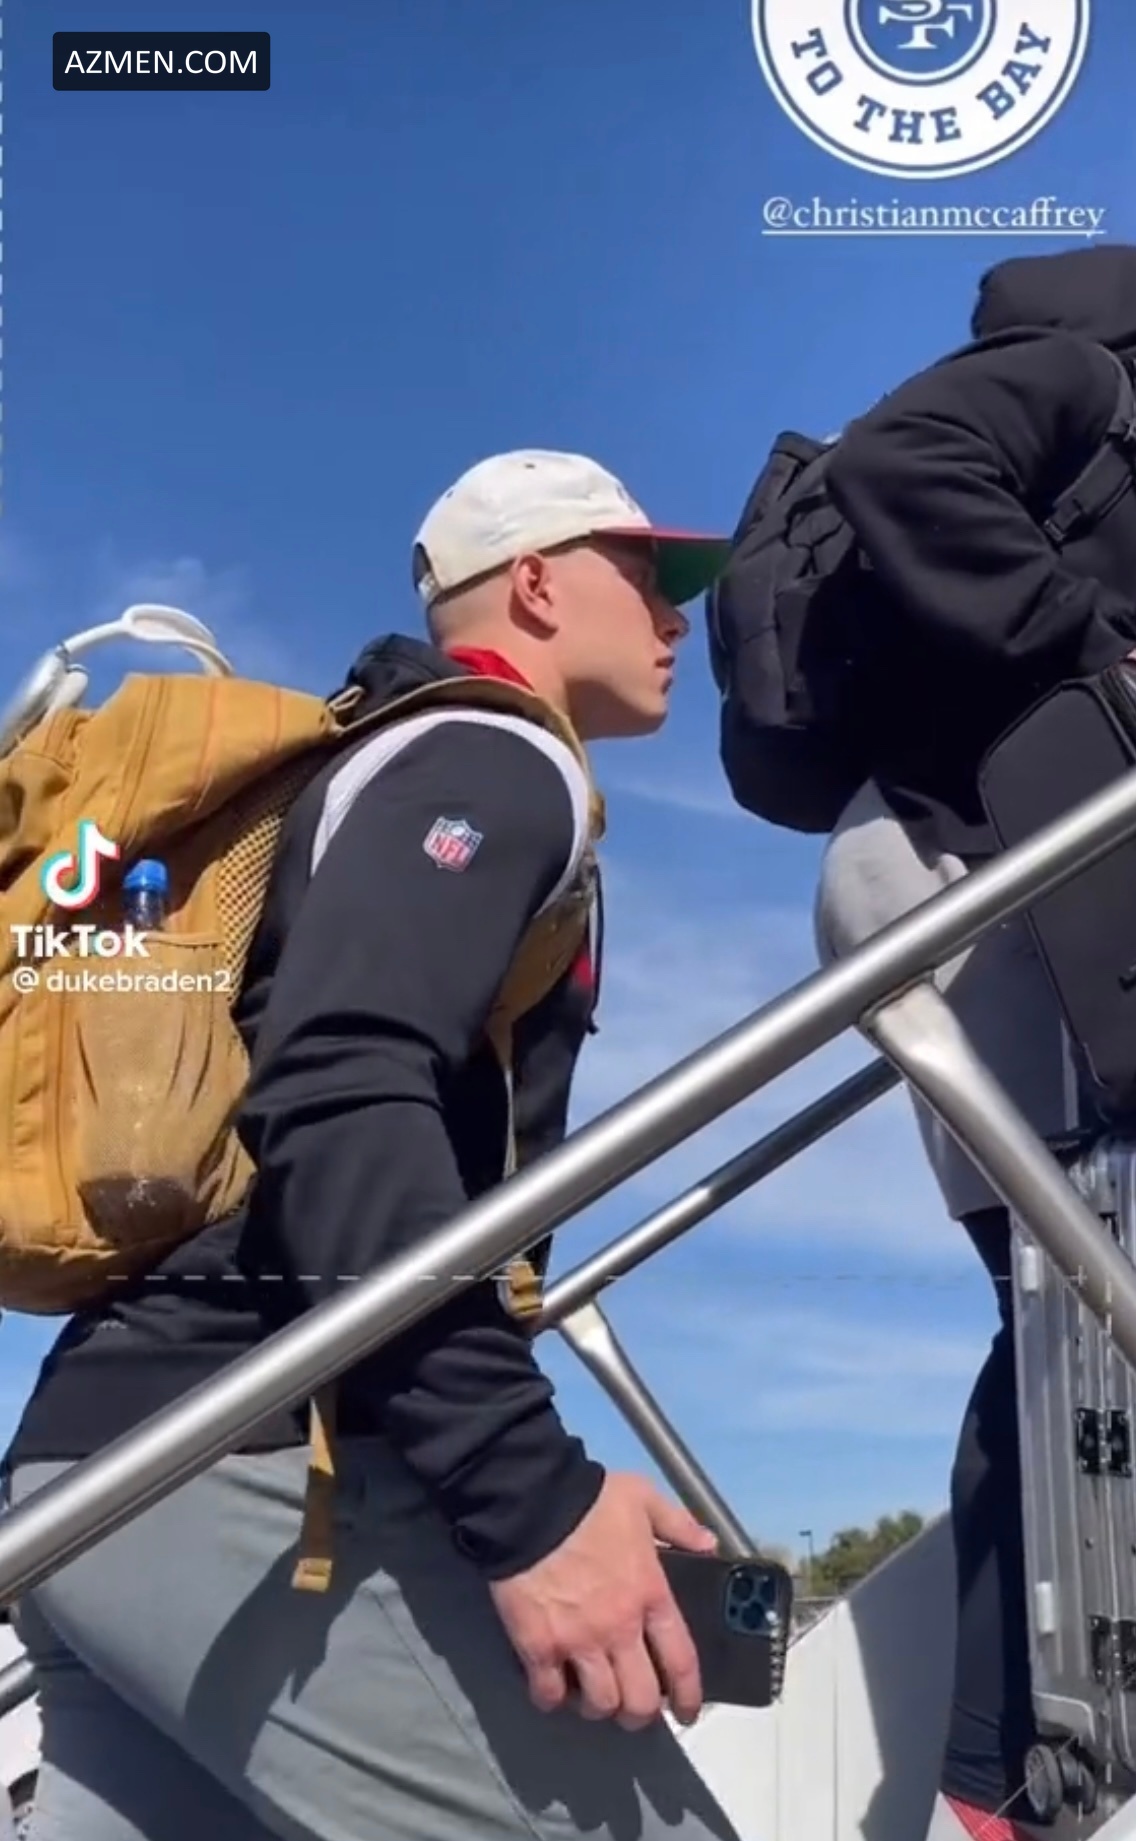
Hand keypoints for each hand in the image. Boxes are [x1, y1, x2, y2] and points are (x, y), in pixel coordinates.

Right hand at [488, 1471, 716, 1729]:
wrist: (530, 1501)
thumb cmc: (589, 1500)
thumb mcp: (643, 1498)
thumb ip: (678, 1523)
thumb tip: (709, 1545)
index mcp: (650, 1594)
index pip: (681, 1661)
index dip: (689, 1697)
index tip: (687, 1713)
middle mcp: (620, 1627)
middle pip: (640, 1699)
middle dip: (640, 1713)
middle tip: (632, 1707)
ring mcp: (578, 1640)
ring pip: (599, 1704)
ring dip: (599, 1707)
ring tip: (592, 1696)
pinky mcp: (539, 1645)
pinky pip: (549, 1694)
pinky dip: (552, 1698)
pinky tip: (553, 1687)